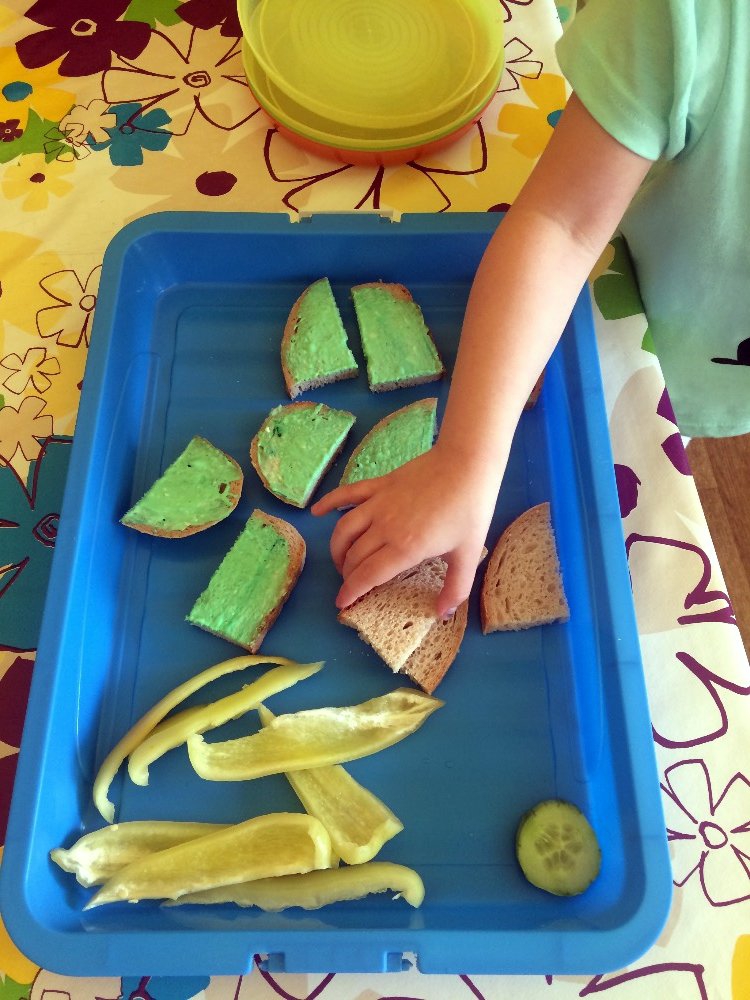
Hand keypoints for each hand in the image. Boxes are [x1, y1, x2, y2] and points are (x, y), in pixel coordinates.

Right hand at [311, 445, 501, 616]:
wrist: (467, 464)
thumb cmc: (470, 509)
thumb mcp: (468, 554)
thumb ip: (456, 588)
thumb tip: (442, 614)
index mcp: (405, 548)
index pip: (368, 575)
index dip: (351, 591)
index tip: (341, 604)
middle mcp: (384, 527)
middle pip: (354, 556)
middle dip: (347, 575)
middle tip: (351, 583)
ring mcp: (378, 503)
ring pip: (344, 530)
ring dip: (337, 549)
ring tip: (341, 561)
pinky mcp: (379, 485)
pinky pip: (347, 495)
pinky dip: (329, 503)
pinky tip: (317, 512)